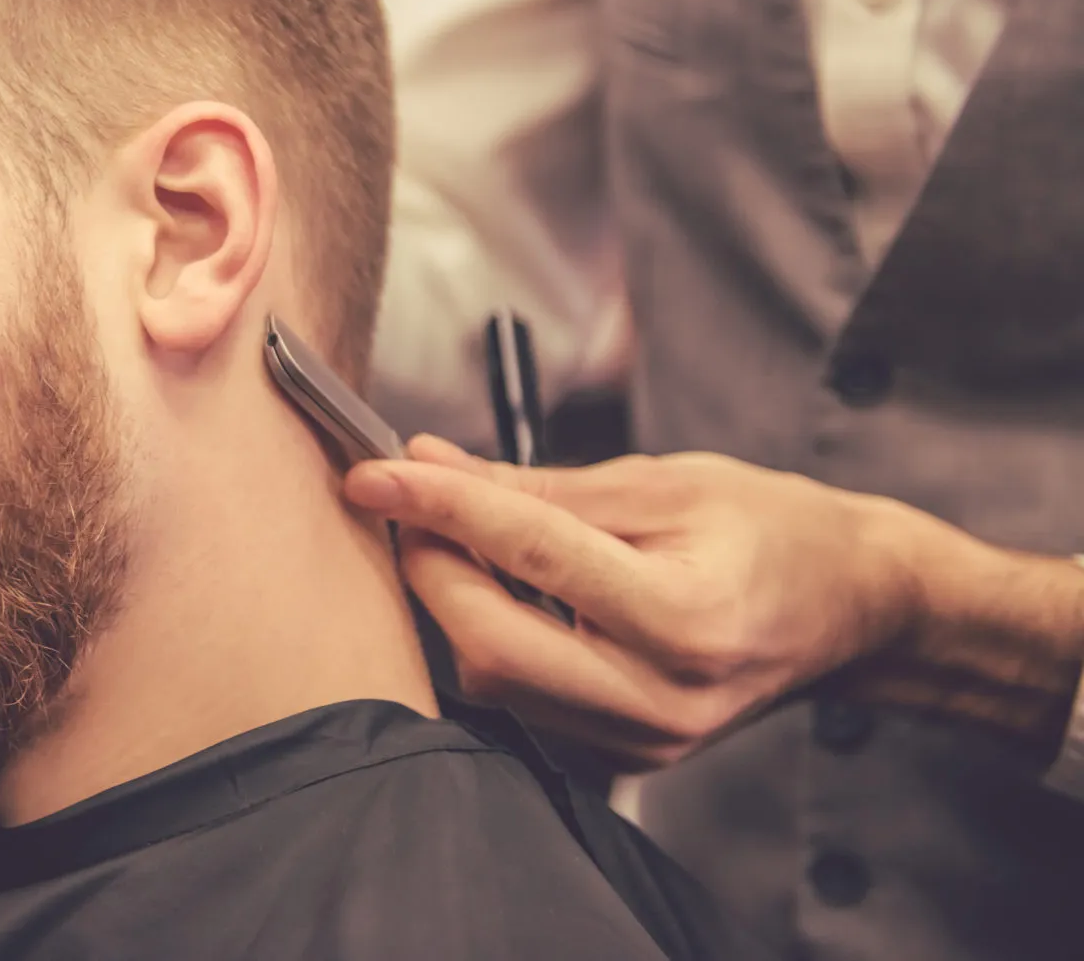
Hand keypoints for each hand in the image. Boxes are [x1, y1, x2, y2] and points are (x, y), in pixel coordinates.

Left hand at [344, 438, 951, 770]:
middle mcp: (663, 698)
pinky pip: (519, 704)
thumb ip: (534, 485)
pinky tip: (500, 591)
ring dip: (451, 606)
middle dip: (428, 569)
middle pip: (489, 643)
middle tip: (407, 507)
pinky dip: (488, 642)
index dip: (439, 507)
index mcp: (687, 617)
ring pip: (493, 681)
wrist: (849, 608)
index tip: (374, 472)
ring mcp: (642, 743)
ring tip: (459, 541)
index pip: (530, 553)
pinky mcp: (623, 760)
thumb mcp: (660, 482)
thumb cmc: (767, 529)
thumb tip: (425, 464)